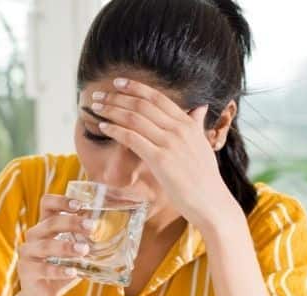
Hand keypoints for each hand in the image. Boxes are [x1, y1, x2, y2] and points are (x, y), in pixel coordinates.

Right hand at [16, 194, 91, 295]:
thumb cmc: (60, 269)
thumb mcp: (74, 253)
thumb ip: (87, 242)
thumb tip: (119, 234)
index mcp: (45, 226)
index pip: (47, 204)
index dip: (61, 201)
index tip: (80, 204)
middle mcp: (34, 236)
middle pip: (50, 223)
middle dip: (71, 223)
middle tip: (91, 227)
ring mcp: (28, 253)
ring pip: (45, 246)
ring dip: (66, 247)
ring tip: (84, 250)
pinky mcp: (27, 271)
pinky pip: (43, 269)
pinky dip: (59, 270)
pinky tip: (73, 272)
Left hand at [91, 78, 233, 225]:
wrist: (211, 202)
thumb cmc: (204, 177)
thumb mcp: (203, 144)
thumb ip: (197, 125)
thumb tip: (201, 108)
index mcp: (188, 123)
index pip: (157, 97)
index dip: (135, 87)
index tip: (118, 82)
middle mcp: (179, 129)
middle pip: (141, 104)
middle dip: (116, 97)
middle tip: (98, 94)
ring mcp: (170, 143)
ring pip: (133, 118)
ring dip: (111, 110)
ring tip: (95, 107)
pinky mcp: (160, 159)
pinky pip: (132, 138)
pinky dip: (115, 130)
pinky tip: (103, 126)